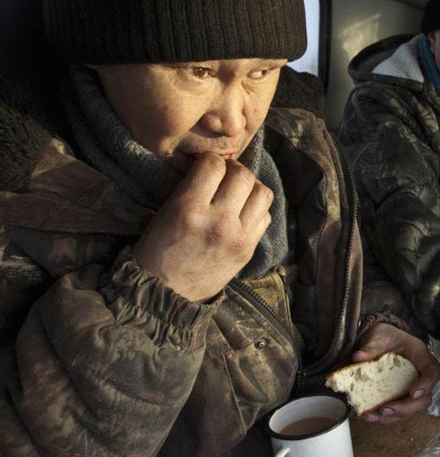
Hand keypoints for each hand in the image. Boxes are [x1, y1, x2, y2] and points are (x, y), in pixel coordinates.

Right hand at [132, 153, 272, 301]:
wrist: (167, 295)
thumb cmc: (157, 251)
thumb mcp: (164, 212)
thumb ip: (189, 187)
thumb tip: (211, 163)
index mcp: (189, 208)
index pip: (214, 165)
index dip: (210, 161)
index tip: (205, 166)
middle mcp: (218, 221)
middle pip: (243, 175)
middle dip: (233, 170)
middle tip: (223, 177)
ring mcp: (238, 237)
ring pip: (262, 193)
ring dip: (250, 187)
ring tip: (236, 193)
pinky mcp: (249, 249)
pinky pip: (265, 216)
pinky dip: (256, 208)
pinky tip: (241, 212)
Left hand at [353, 322, 439, 423]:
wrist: (381, 340)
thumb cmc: (385, 335)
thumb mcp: (378, 335)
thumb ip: (371, 346)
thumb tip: (359, 357)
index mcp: (420, 355)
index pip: (433, 372)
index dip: (427, 384)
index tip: (413, 393)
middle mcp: (419, 374)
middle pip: (425, 398)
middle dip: (406, 408)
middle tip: (386, 409)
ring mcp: (411, 387)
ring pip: (411, 409)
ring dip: (393, 416)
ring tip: (372, 416)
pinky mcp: (400, 396)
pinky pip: (397, 411)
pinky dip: (384, 416)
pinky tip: (368, 415)